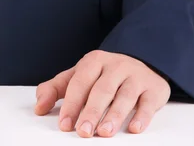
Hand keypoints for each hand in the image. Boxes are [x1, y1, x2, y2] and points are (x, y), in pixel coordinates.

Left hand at [34, 51, 170, 137]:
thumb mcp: (79, 76)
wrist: (142, 62)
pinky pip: (148, 102)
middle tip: (84, 132)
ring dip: (114, 115)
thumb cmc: (104, 75)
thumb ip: (56, 89)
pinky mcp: (154, 88)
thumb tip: (39, 107)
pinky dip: (142, 116)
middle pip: (102, 90)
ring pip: (124, 96)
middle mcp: (115, 66)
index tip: (65, 125)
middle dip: (91, 112)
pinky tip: (134, 128)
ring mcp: (136, 76)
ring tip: (104, 132)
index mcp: (94, 61)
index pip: (79, 83)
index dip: (71, 104)